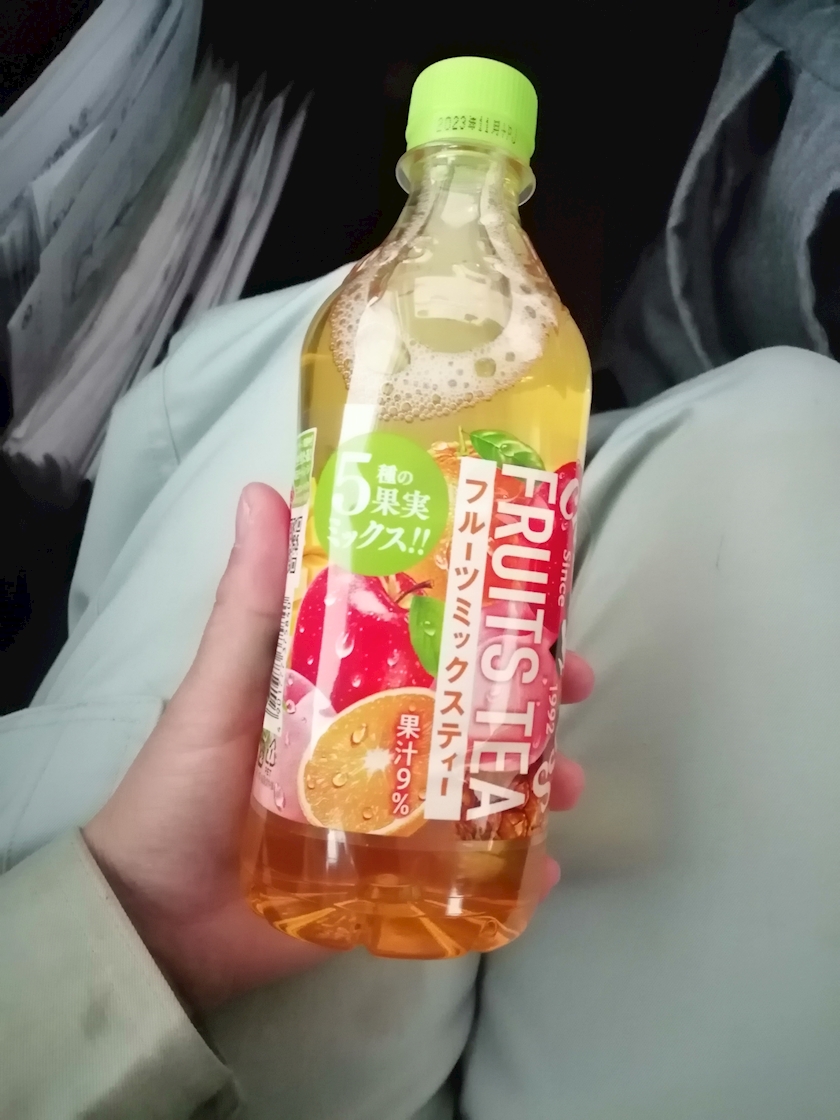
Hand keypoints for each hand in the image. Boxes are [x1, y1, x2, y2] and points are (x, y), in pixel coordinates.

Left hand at [84, 483, 592, 1009]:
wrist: (156, 919)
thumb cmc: (183, 788)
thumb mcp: (221, 687)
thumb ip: (250, 602)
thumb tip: (262, 489)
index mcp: (343, 689)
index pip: (428, 642)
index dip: (484, 618)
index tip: (537, 595)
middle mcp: (378, 745)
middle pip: (470, 711)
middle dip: (531, 695)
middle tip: (575, 685)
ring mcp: (393, 818)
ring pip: (483, 786)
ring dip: (535, 779)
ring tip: (566, 784)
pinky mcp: (395, 883)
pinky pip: (467, 874)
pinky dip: (515, 873)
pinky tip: (546, 870)